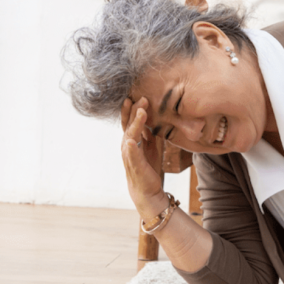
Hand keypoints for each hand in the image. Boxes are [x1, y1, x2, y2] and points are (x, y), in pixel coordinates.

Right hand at [120, 97, 164, 211]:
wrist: (147, 189)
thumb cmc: (148, 166)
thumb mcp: (152, 146)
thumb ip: (151, 132)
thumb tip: (156, 118)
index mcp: (131, 139)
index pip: (131, 120)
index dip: (134, 108)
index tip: (140, 94)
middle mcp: (127, 145)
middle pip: (129, 123)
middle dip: (134, 110)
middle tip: (142, 97)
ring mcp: (129, 155)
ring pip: (130, 135)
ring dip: (135, 123)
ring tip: (140, 111)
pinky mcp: (135, 165)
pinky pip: (131, 155)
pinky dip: (130, 147)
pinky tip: (130, 141)